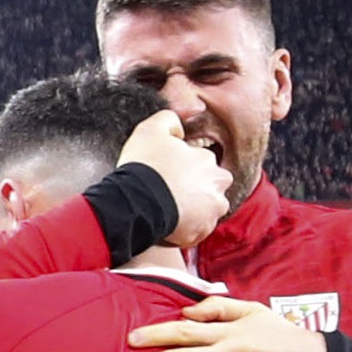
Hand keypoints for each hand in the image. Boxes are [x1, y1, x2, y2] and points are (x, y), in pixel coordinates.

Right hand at [119, 108, 230, 244]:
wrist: (134, 203)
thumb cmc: (143, 166)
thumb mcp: (150, 129)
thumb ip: (169, 120)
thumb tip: (180, 126)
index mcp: (208, 160)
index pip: (202, 163)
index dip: (184, 168)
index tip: (167, 174)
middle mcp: (217, 184)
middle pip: (211, 187)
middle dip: (198, 190)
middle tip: (171, 193)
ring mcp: (212, 210)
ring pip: (207, 210)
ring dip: (194, 211)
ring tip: (170, 211)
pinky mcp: (201, 232)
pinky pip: (196, 231)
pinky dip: (186, 230)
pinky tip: (168, 225)